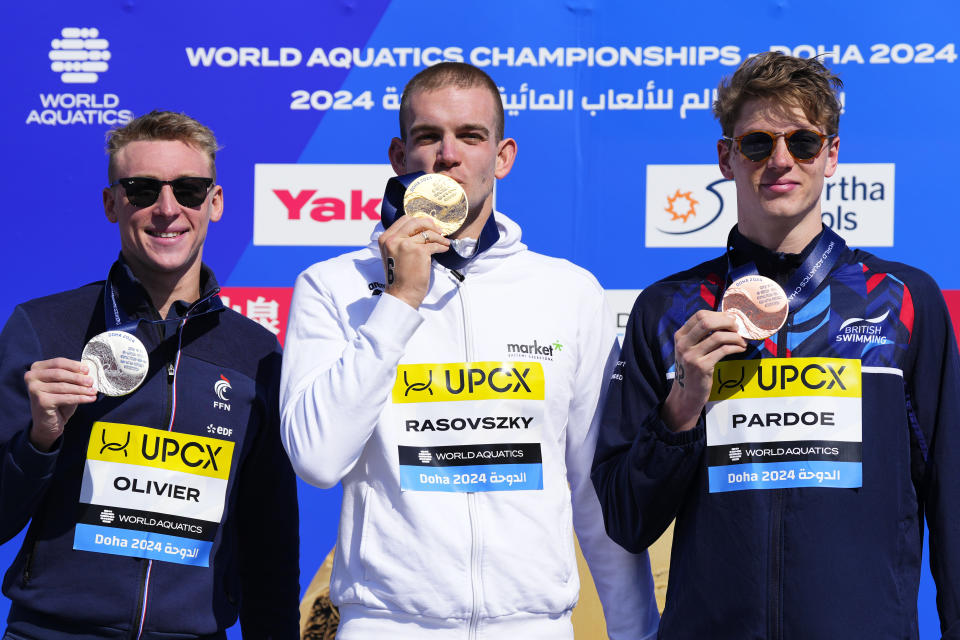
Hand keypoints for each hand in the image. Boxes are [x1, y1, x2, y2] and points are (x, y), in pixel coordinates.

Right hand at [24, 358, 97, 450]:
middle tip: (91, 381)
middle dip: (78, 378)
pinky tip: (91, 399)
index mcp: (36, 368)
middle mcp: (31, 377)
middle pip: (60, 374)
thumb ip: (72, 376)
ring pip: (64, 386)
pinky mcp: (41, 401)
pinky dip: (81, 398)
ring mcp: (34, 389)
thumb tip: (87, 371)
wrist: (48, 423)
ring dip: (82, 389)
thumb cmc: (57, 401)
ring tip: (93, 391)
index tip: (87, 370)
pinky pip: (66, 398)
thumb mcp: (64, 384)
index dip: (74, 365)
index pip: (58, 362)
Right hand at [378, 215, 450, 308]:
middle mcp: (393, 239)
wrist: (402, 294)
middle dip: (430, 224)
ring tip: (444, 242)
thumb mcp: (393, 254)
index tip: (428, 225)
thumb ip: (400, 241)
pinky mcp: (418, 252)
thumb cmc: (400, 277)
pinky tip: (444, 249)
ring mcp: (405, 244)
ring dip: (439, 237)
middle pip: (415, 222)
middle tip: (438, 230)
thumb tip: (420, 229)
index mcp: (385, 238)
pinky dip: (441, 246)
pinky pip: (434, 244)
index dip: (419, 220)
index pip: (404, 220)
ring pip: (427, 233)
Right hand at [661, 310, 746, 431]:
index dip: (718, 314)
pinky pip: (723, 350)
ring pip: (718, 336)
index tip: (730, 320)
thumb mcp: (690, 349)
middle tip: (737, 327)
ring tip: (741, 341)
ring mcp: (691, 355)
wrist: (687, 392)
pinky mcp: (701, 367)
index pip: (699, 315)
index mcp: (680, 336)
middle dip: (726, 322)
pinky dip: (736, 347)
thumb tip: (726, 320)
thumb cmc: (693, 368)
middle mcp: (683, 344)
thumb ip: (701, 335)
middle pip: (707, 322)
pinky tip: (741, 349)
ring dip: (734, 337)